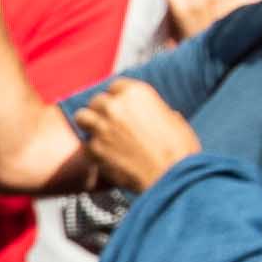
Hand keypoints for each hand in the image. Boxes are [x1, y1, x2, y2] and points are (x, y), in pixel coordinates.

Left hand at [76, 78, 201, 192]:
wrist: (172, 175)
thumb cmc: (179, 149)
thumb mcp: (172, 119)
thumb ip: (154, 112)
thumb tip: (155, 114)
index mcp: (136, 94)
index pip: (115, 86)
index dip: (117, 97)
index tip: (119, 106)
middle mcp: (115, 106)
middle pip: (97, 101)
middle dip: (102, 111)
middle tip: (110, 123)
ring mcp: (101, 127)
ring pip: (82, 117)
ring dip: (89, 124)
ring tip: (99, 134)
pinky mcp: (93, 148)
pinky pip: (86, 144)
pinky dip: (93, 150)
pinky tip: (106, 156)